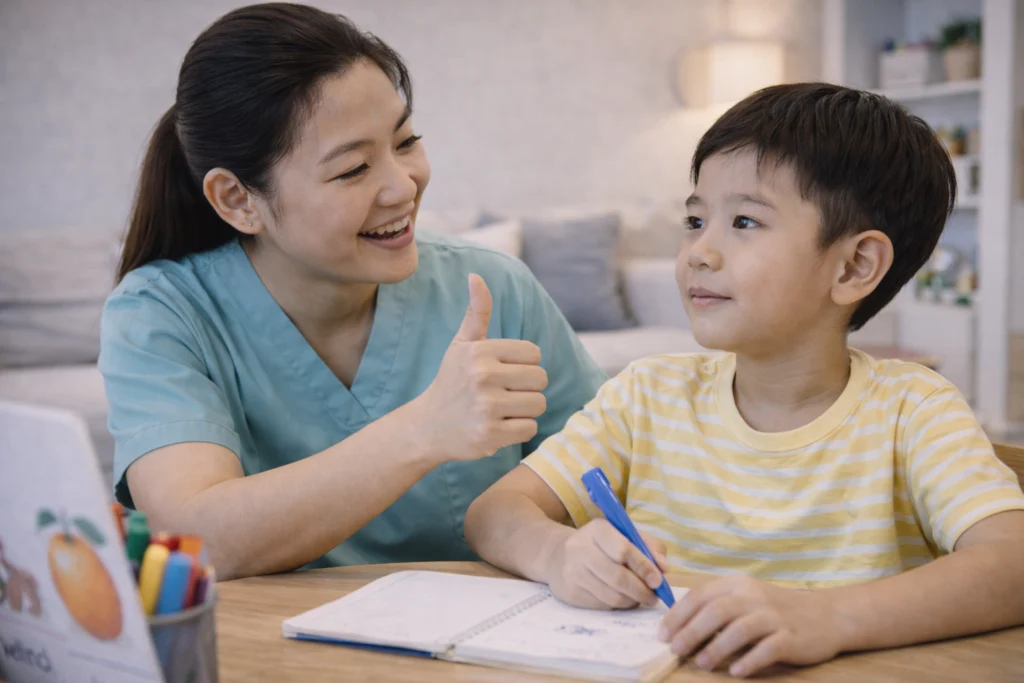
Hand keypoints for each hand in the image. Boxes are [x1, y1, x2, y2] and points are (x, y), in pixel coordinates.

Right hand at [414, 274, 548, 461]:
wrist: (427, 427)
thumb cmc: (451, 382)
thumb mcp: (461, 345)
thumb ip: (476, 312)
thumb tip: (476, 276)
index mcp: (480, 352)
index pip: (534, 354)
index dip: (523, 365)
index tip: (503, 373)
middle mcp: (483, 377)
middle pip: (541, 379)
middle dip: (527, 388)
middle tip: (505, 394)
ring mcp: (486, 407)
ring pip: (539, 404)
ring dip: (525, 410)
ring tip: (502, 410)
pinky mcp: (490, 435)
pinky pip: (530, 428)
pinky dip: (519, 430)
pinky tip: (499, 426)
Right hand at [545, 518, 669, 608]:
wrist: (559, 556)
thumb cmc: (602, 545)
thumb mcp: (624, 535)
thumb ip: (649, 547)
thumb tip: (664, 569)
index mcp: (597, 529)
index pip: (623, 550)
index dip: (644, 567)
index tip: (658, 580)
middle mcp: (580, 549)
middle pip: (617, 577)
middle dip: (641, 590)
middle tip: (654, 596)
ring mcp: (573, 572)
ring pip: (611, 595)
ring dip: (632, 600)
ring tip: (641, 598)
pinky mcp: (570, 592)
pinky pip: (602, 605)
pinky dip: (618, 605)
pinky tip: (623, 598)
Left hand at [658, 575, 845, 677]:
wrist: (827, 615)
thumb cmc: (776, 609)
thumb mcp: (745, 598)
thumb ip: (717, 607)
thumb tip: (679, 626)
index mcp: (738, 584)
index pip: (701, 595)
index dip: (679, 615)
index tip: (663, 634)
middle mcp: (754, 596)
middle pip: (716, 611)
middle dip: (691, 631)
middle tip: (676, 650)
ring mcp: (774, 616)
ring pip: (740, 629)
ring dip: (717, 647)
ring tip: (701, 662)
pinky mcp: (792, 637)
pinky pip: (768, 649)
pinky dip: (749, 660)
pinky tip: (736, 671)